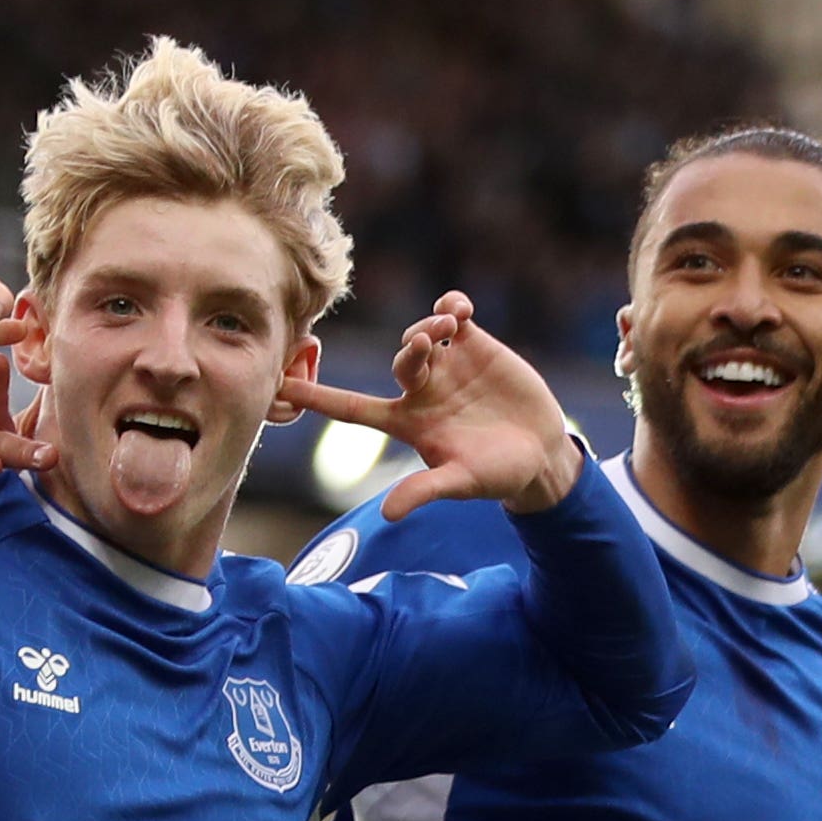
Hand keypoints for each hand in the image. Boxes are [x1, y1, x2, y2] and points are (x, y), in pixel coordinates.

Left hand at [280, 292, 582, 517]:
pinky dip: (451, 306)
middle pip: (398, 360)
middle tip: (426, 344)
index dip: (318, 397)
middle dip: (408, 348)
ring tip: (448, 326)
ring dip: (428, 326)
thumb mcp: (462, 482)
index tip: (281, 386)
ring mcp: (447, 366)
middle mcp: (421, 390)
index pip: (352, 408)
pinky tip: (458, 309)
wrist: (540, 453)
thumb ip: (425, 491)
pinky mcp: (475, 347)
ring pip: (421, 334)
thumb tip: (388, 515)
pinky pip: (452, 315)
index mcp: (407, 422)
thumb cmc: (497, 475)